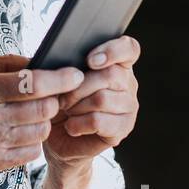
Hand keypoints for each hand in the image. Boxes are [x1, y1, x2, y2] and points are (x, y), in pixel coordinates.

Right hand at [0, 53, 83, 178]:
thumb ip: (7, 64)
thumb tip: (42, 61)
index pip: (33, 84)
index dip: (60, 79)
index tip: (75, 74)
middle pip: (44, 109)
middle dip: (54, 100)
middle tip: (51, 95)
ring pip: (42, 132)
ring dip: (44, 121)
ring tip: (30, 114)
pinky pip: (32, 152)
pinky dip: (32, 140)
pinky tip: (19, 132)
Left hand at [43, 35, 140, 167]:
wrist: (60, 139)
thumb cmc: (61, 103)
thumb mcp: (61, 80)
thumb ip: (67, 65)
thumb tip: (64, 62)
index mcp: (117, 64)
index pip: (129, 48)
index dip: (112, 51)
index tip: (90, 60)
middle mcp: (128, 83)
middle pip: (110, 74)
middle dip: (78, 87)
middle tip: (62, 98)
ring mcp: (129, 106)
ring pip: (102, 99)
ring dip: (76, 106)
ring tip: (67, 112)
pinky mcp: (123, 128)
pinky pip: (98, 121)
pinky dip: (78, 124)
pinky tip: (71, 126)